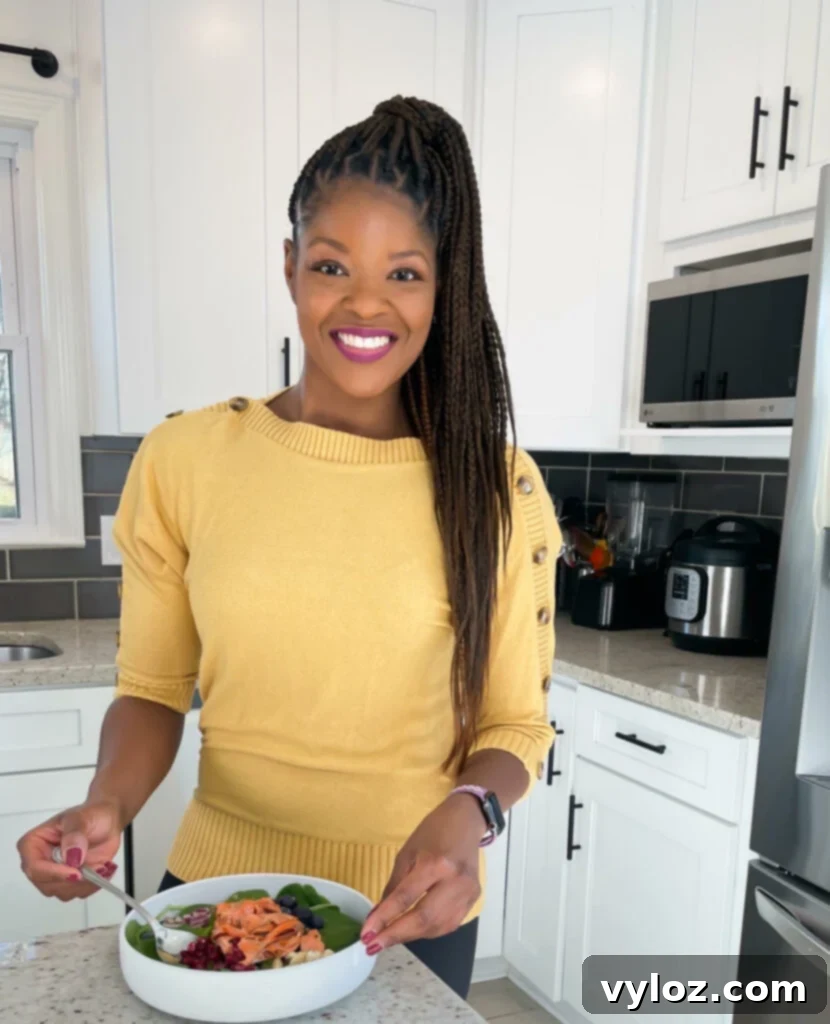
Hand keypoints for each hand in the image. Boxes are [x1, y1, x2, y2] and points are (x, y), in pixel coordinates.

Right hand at [17, 800, 121, 900]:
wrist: (107, 821)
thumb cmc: (91, 814)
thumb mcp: (82, 818)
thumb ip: (74, 834)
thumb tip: (71, 855)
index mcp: (33, 844)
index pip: (34, 867)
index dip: (53, 873)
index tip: (76, 872)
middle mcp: (40, 862)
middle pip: (47, 884)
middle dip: (72, 881)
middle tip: (95, 870)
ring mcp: (54, 874)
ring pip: (62, 892)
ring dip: (84, 883)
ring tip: (101, 867)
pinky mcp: (70, 882)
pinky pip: (77, 893)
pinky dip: (92, 886)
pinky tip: (103, 870)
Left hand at [360, 794, 482, 952]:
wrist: (467, 821)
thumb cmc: (434, 832)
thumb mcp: (407, 853)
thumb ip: (394, 886)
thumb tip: (378, 915)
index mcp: (436, 864)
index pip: (406, 898)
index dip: (384, 918)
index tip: (366, 935)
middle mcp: (455, 882)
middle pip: (423, 919)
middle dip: (396, 935)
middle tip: (373, 945)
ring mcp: (468, 893)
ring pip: (437, 927)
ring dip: (411, 936)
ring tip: (389, 939)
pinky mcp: (474, 900)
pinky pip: (448, 924)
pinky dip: (428, 931)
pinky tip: (413, 931)